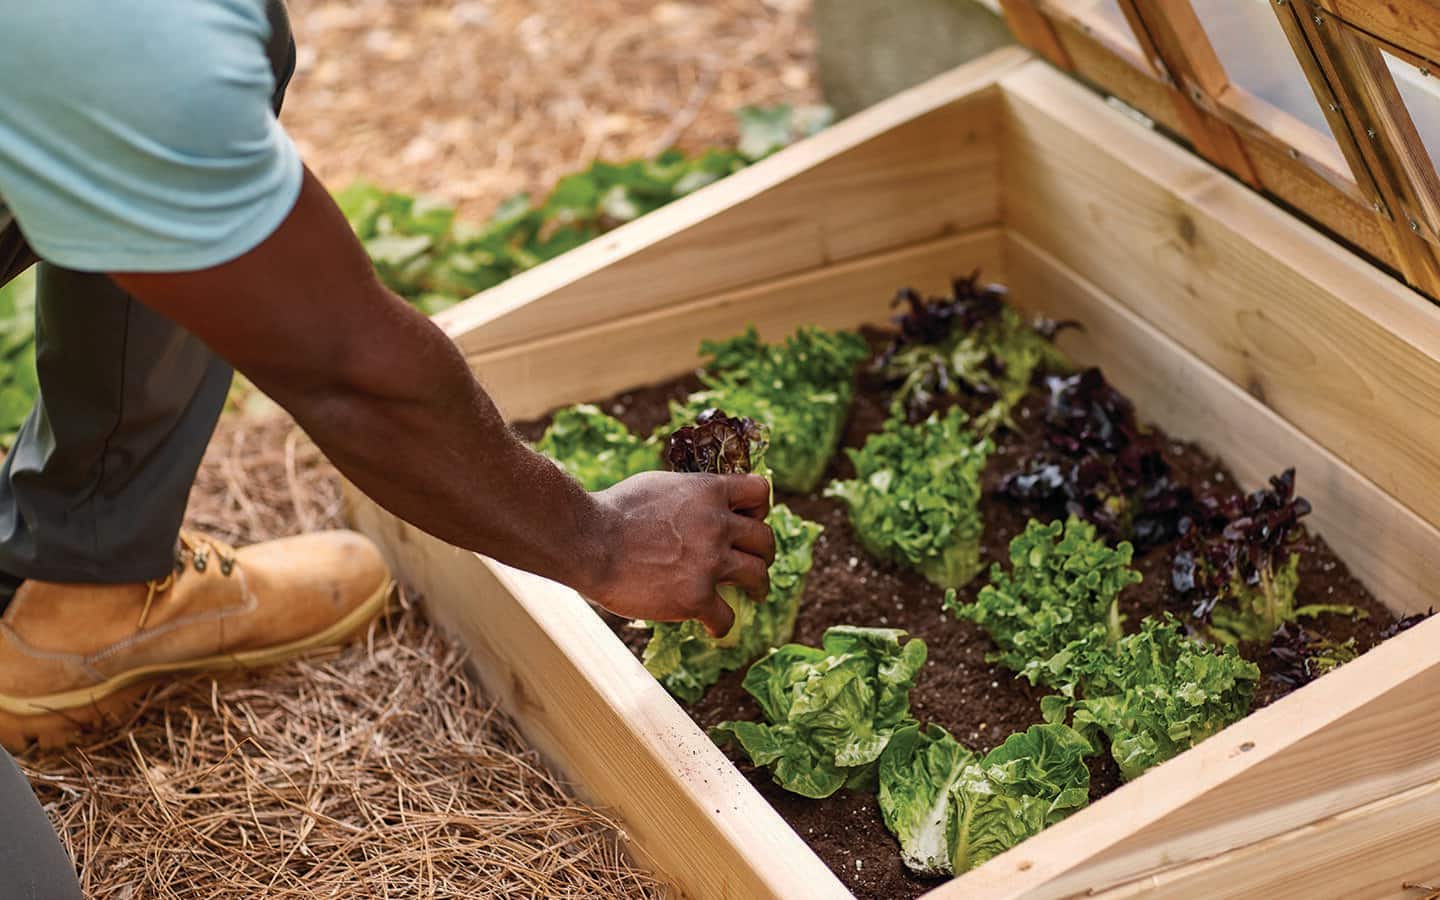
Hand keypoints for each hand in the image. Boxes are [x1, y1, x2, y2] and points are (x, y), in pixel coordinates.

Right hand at [583, 471, 774, 636]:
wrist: (589, 541)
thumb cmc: (613, 510)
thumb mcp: (658, 484)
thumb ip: (687, 494)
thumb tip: (695, 500)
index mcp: (709, 491)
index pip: (758, 492)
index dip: (758, 508)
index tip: (752, 521)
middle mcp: (718, 524)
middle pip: (764, 538)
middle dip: (764, 551)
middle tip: (759, 561)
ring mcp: (711, 562)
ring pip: (757, 575)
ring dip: (759, 586)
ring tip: (756, 593)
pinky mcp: (696, 597)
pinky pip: (726, 617)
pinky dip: (722, 625)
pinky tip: (714, 627)